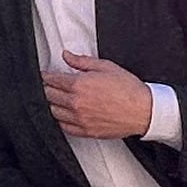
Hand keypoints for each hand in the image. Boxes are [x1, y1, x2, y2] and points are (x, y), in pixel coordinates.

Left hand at [43, 55, 159, 141]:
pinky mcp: (85, 131)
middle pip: (49, 96)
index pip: (52, 80)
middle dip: (45, 89)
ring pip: (53, 112)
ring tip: (53, 99)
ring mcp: (79, 119)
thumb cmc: (128, 89)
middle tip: (46, 86)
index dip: (45, 76)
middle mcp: (76, 103)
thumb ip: (82, 61)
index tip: (43, 75)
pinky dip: (59, 120)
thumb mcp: (106, 67)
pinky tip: (62, 115)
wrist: (143, 111)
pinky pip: (63, 127)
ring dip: (51, 104)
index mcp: (79, 85)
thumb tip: (66, 55)